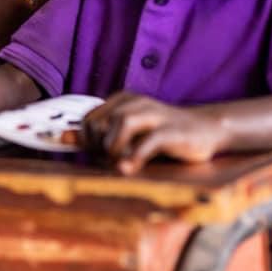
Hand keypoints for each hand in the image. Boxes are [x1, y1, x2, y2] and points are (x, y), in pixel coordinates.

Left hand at [82, 92, 228, 174]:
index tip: (97, 155)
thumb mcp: (128, 134)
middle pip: (102, 121)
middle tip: (109, 162)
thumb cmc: (163, 135)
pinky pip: (148, 141)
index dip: (87, 140)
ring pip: (122, 122)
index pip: (89, 119)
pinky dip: (134, 157)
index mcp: (122, 100)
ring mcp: (155, 114)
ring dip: (113, 148)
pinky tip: (128, 170)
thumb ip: (97, 135)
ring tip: (119, 164)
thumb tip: (64, 137)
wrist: (207, 130)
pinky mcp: (172, 130)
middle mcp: (136, 102)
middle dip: (99, 146)